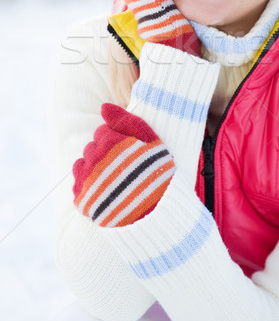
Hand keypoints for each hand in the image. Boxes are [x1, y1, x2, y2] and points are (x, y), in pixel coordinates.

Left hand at [73, 103, 175, 226]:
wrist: (158, 213)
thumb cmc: (157, 173)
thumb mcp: (150, 141)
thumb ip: (126, 120)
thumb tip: (104, 106)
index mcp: (111, 143)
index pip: (102, 131)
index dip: (117, 140)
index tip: (128, 152)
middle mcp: (95, 159)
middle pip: (92, 147)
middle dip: (105, 153)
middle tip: (124, 167)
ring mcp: (87, 180)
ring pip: (82, 164)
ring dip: (95, 168)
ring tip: (115, 179)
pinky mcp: (82, 200)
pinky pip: (78, 186)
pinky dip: (89, 186)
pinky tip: (106, 191)